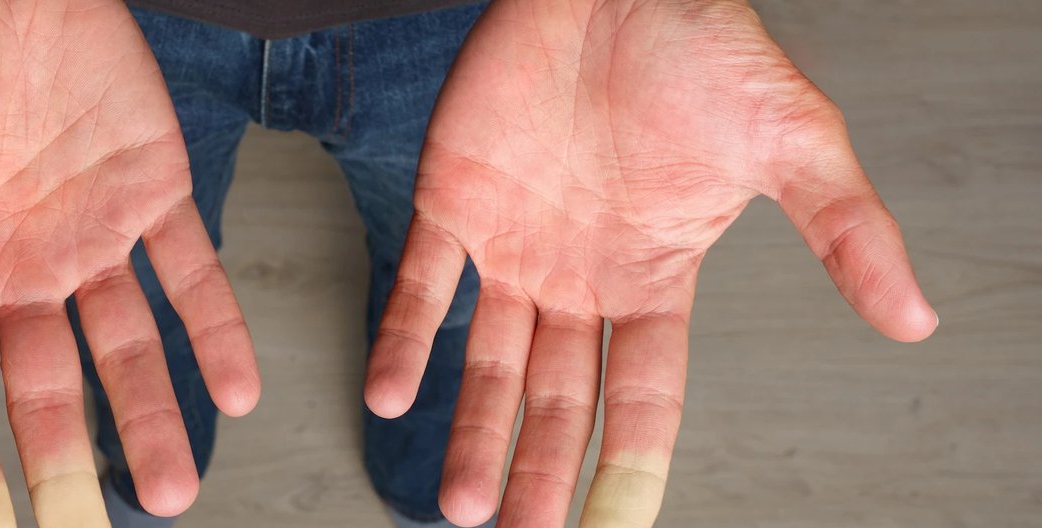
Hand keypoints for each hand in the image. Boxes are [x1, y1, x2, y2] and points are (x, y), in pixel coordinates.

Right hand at [0, 0, 258, 524]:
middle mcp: (23, 267)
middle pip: (46, 389)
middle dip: (68, 466)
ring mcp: (91, 234)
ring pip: (126, 346)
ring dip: (152, 416)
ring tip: (173, 490)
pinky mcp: (154, 190)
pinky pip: (194, 273)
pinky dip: (216, 331)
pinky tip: (238, 391)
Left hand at [365, 0, 936, 525]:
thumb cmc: (704, 46)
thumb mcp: (793, 142)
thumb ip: (844, 231)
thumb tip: (915, 321)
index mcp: (656, 277)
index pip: (646, 397)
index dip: (631, 467)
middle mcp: (580, 277)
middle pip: (562, 398)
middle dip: (543, 472)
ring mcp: (515, 245)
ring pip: (490, 361)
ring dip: (474, 431)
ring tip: (461, 505)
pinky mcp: (454, 201)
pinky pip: (422, 283)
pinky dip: (404, 337)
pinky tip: (388, 395)